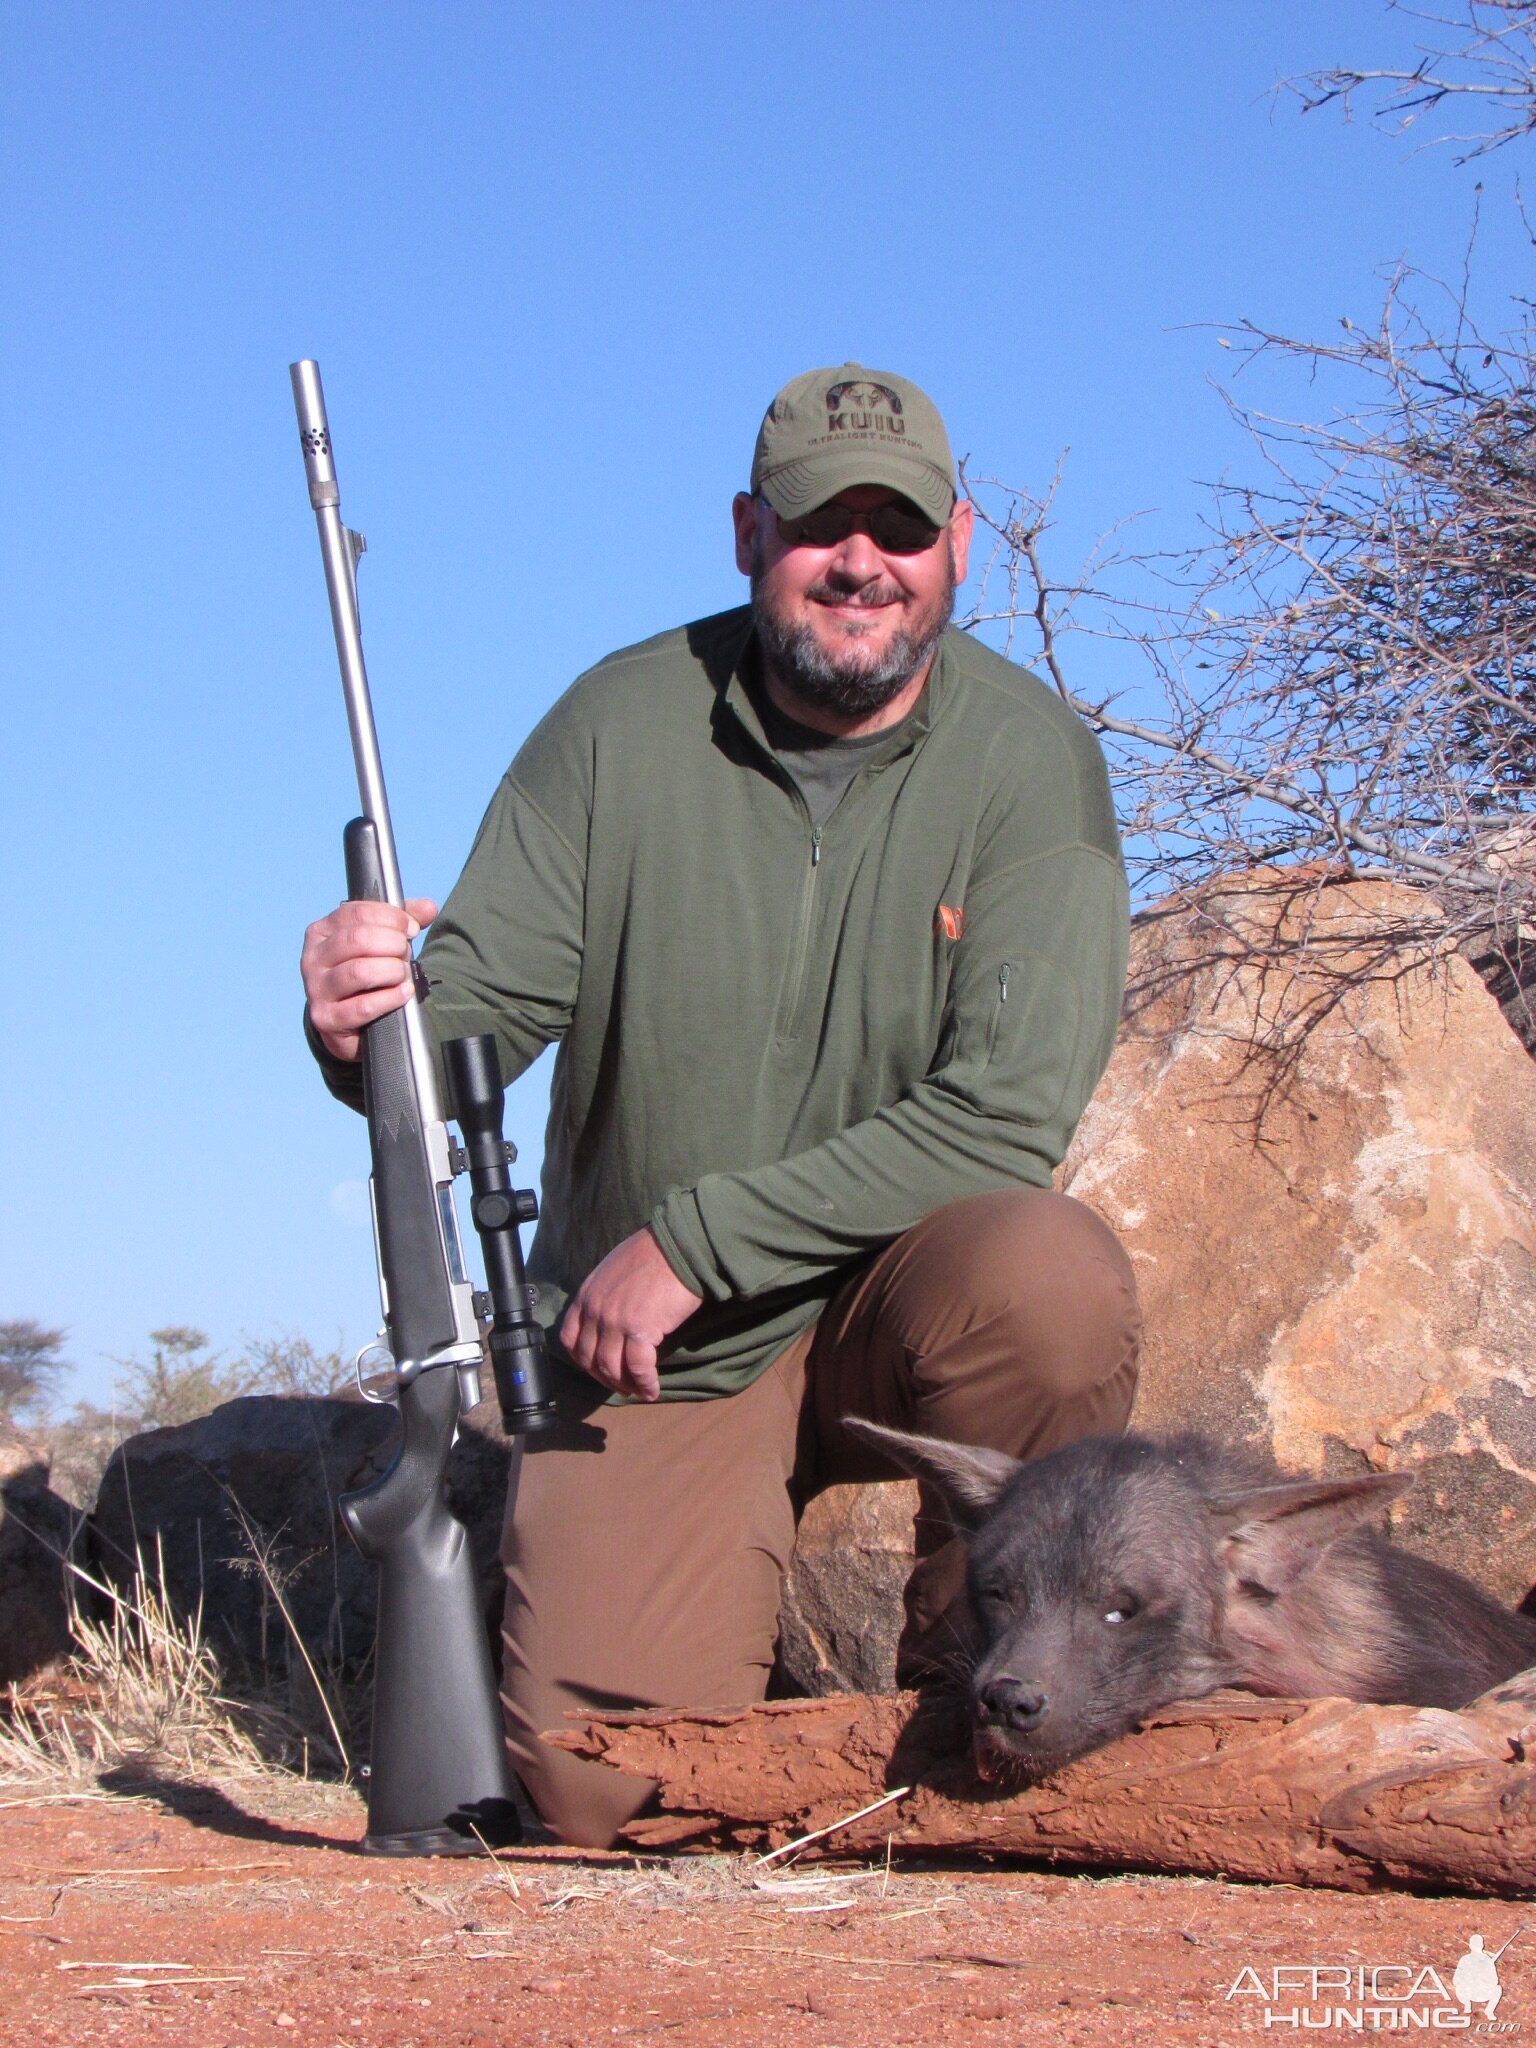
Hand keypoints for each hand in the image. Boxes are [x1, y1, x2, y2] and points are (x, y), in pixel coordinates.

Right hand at [301, 897, 438, 1061]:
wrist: (342, 1021)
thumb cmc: (362, 973)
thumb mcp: (376, 942)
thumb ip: (401, 922)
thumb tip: (428, 907)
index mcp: (321, 932)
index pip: (357, 913)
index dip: (391, 918)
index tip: (411, 929)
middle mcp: (313, 958)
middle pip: (359, 939)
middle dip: (393, 944)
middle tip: (405, 953)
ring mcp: (317, 989)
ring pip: (360, 972)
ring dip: (392, 971)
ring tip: (403, 974)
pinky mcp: (327, 1018)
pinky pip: (363, 1006)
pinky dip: (390, 998)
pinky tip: (404, 993)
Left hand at [559, 1228, 702, 1402]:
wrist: (679, 1246)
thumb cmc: (654, 1253)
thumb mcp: (614, 1269)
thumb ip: (605, 1294)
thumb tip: (613, 1315)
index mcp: (586, 1295)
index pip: (570, 1338)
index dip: (583, 1360)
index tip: (598, 1370)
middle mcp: (595, 1310)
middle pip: (589, 1358)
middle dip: (605, 1378)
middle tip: (621, 1387)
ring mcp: (615, 1322)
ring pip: (611, 1367)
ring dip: (625, 1385)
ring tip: (640, 1391)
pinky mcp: (640, 1331)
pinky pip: (638, 1368)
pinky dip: (644, 1384)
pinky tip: (652, 1390)